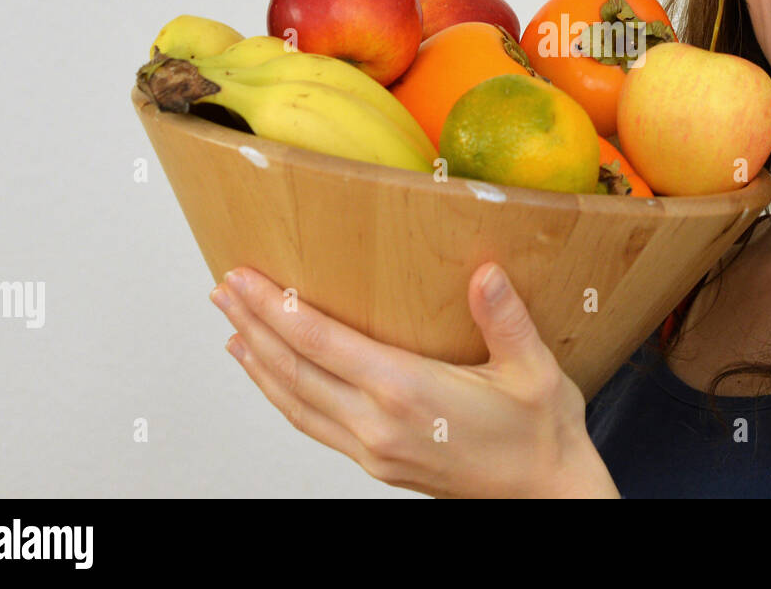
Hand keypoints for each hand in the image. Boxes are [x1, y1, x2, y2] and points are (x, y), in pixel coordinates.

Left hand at [209, 262, 619, 498]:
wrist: (547, 496)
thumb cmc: (540, 434)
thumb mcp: (534, 370)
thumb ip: (506, 319)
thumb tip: (486, 273)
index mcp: (409, 392)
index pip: (322, 343)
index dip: (276, 309)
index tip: (246, 278)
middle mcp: (379, 423)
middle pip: (294, 370)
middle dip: (253, 325)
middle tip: (223, 287)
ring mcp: (374, 448)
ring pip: (296, 402)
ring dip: (258, 362)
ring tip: (232, 326)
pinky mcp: (378, 462)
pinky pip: (314, 424)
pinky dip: (283, 396)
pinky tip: (273, 377)